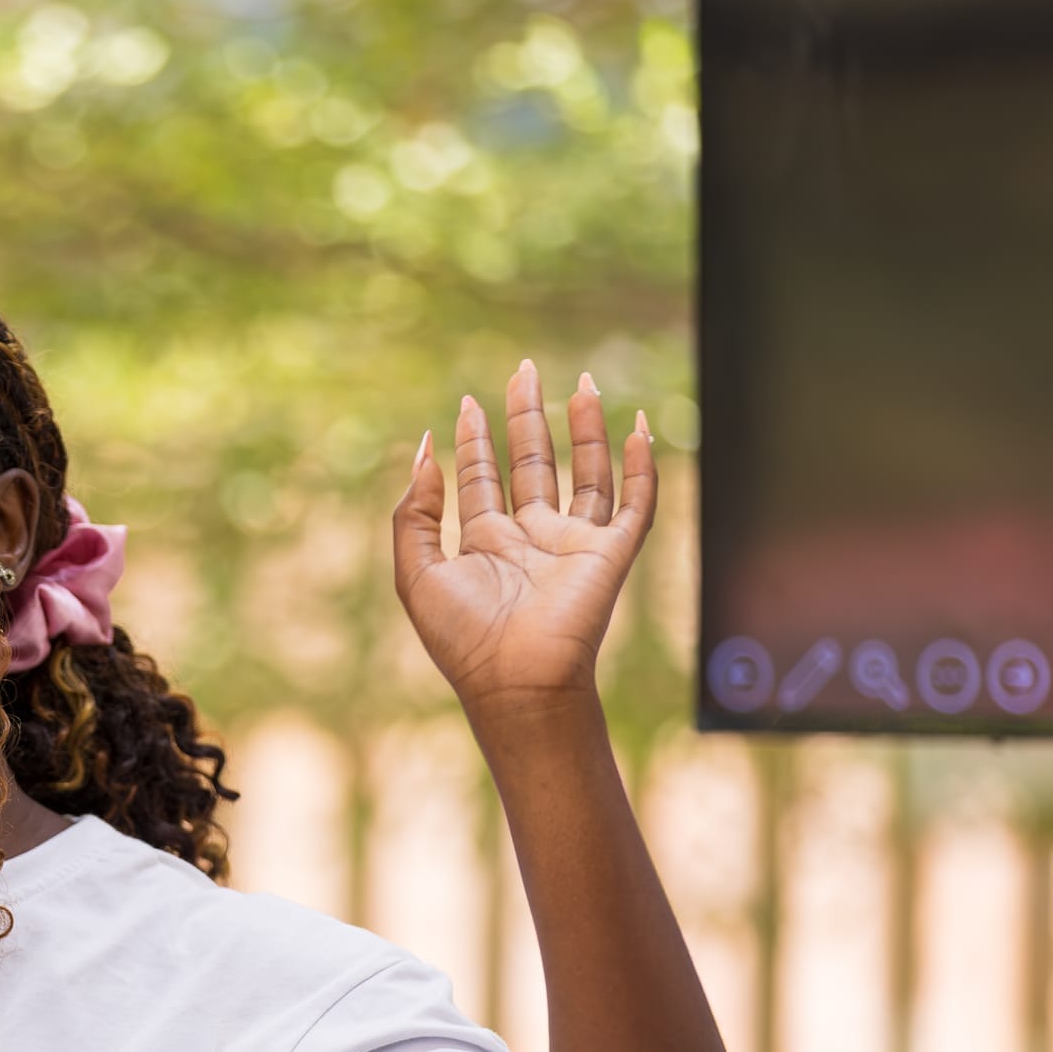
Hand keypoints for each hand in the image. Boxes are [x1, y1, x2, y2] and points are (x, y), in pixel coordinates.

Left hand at [391, 361, 656, 722]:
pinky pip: (634, 504)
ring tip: (581, 383)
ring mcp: (574, 546)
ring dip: (584, 430)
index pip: (482, 479)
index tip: (469, 402)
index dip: (475, 440)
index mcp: (486, 545)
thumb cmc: (462, 638)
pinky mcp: (611, 556)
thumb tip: (421, 452)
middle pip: (533, 464)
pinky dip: (639, 467)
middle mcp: (531, 540)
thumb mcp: (415, 572)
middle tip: (525, 369)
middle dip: (527, 417)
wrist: (517, 682)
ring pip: (585, 475)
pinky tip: (634, 428)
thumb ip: (413, 513)